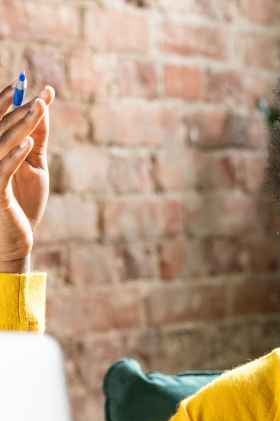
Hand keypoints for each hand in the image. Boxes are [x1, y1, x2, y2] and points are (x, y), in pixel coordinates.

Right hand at [0, 82, 54, 271]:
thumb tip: (41, 109)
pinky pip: (2, 171)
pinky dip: (14, 156)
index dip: (8, 102)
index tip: (27, 85)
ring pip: (1, 144)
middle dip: (19, 110)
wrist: (14, 243)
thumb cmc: (22, 206)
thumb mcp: (34, 169)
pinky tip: (27, 143)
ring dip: (21, 126)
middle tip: (39, 95)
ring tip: (38, 109)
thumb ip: (35, 142)